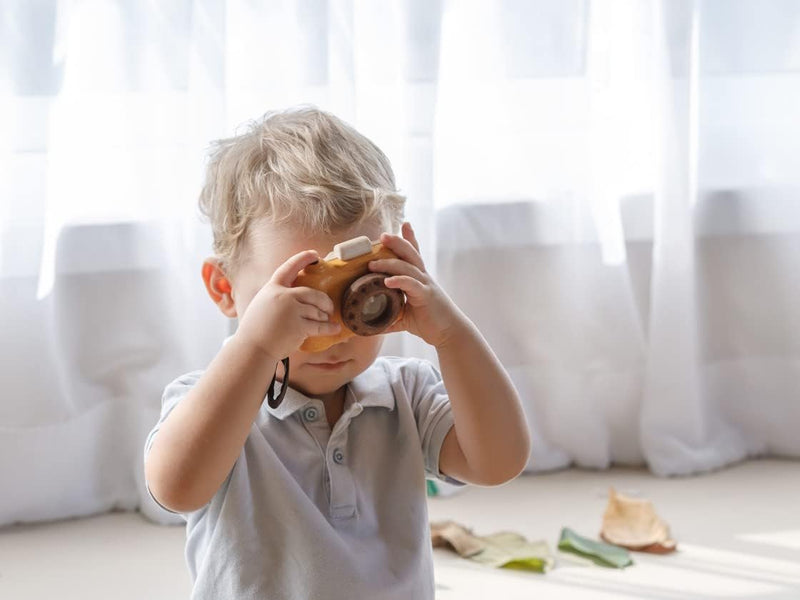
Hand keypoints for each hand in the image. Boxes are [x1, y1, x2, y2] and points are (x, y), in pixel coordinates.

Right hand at [235, 250, 340, 359]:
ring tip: (325, 322)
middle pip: (313, 293)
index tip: (314, 254)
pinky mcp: (299, 326)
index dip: (303, 259)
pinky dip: (329, 328)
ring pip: (318, 310)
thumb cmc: (256, 330)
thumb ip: (277, 297)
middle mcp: (283, 296)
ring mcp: (291, 311)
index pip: (289, 268)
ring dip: (324, 317)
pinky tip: (335, 328)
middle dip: (325, 301)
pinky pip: (320, 325)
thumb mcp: (262, 304)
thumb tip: (297, 296)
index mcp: (272, 288)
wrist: (252, 348)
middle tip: (329, 308)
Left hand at [368, 222, 465, 347]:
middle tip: (382, 235)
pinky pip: (411, 284)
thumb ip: (391, 318)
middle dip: (397, 242)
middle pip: (410, 254)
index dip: (410, 239)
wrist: (450, 333)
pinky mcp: (426, 296)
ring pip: (408, 267)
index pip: (414, 254)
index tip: (405, 224)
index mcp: (419, 279)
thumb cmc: (430, 323)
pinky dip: (399, 281)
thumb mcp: (407, 318)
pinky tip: (387, 280)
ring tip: (373, 264)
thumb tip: (372, 326)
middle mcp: (423, 278)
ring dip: (389, 263)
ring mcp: (426, 285)